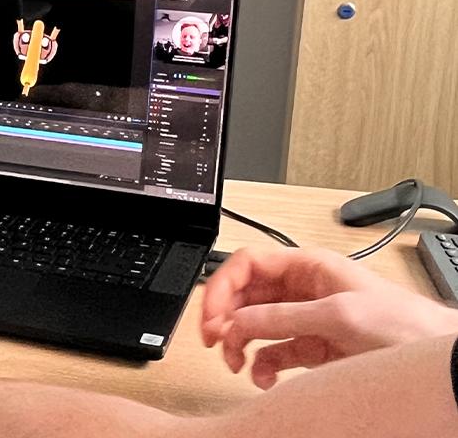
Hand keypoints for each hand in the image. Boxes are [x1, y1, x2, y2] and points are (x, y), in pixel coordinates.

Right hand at [201, 247, 457, 389]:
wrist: (431, 356)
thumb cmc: (403, 324)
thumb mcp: (337, 315)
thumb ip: (283, 316)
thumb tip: (238, 320)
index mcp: (307, 267)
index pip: (247, 265)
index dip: (223, 286)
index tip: (211, 314)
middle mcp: (301, 290)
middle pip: (244, 296)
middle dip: (225, 318)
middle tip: (214, 340)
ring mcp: (303, 320)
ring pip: (251, 326)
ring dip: (237, 345)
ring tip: (236, 362)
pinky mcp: (309, 349)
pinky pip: (270, 354)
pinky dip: (259, 367)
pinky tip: (263, 377)